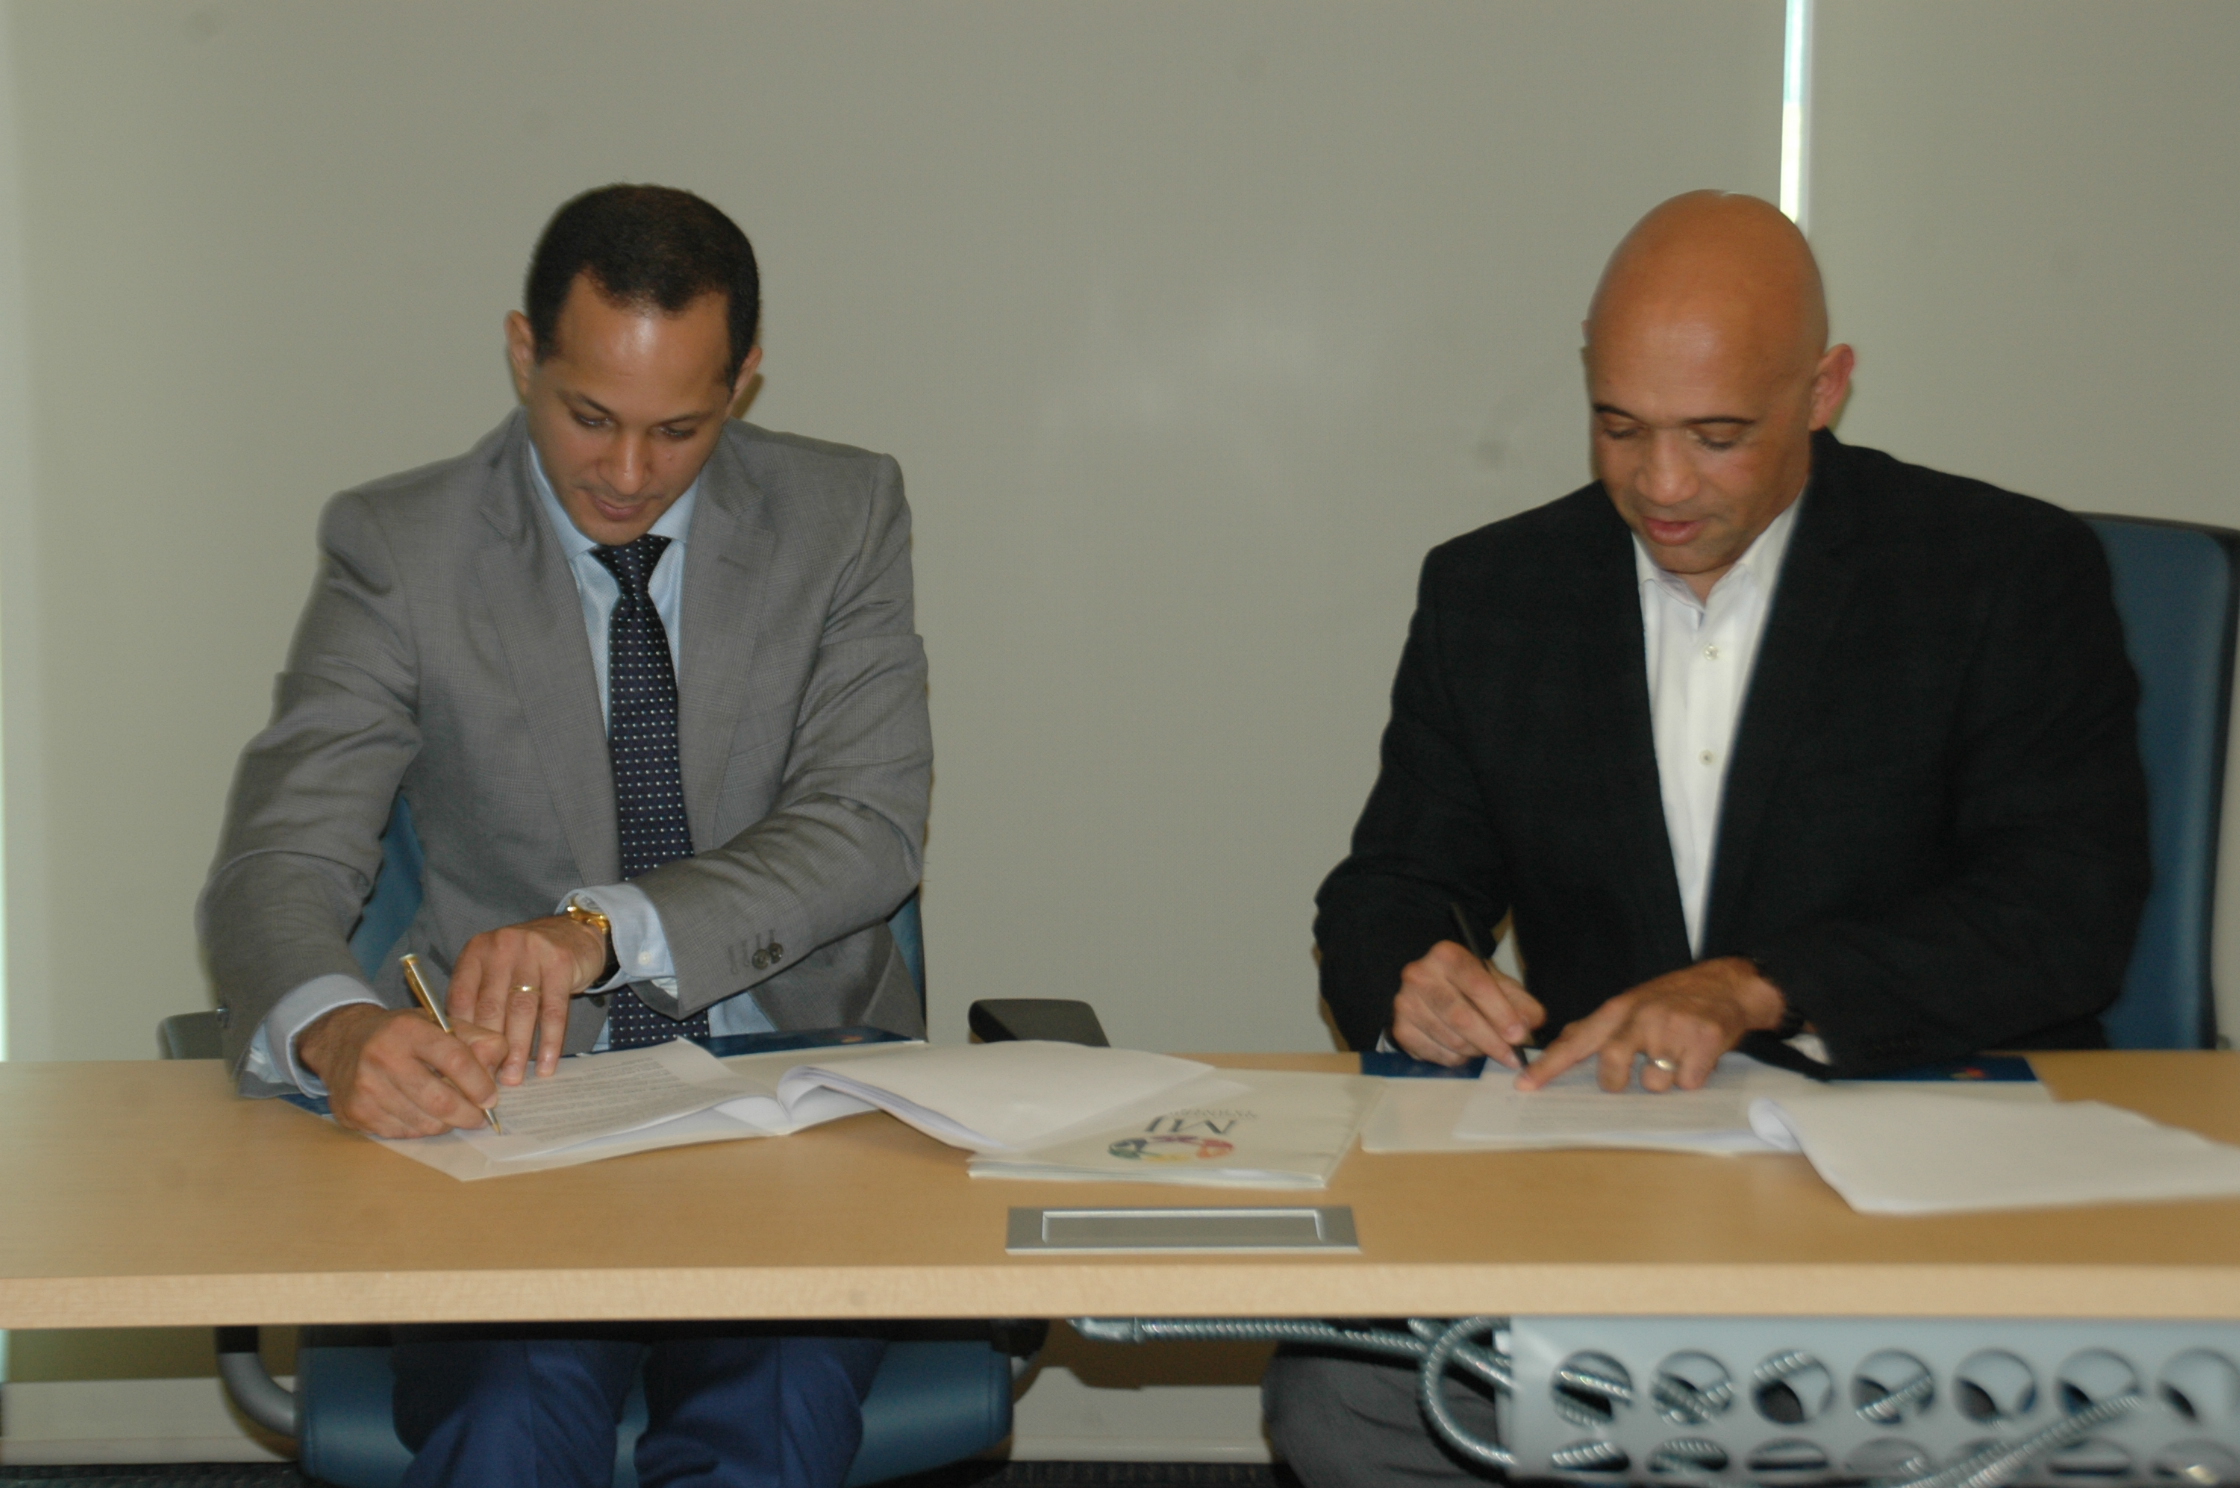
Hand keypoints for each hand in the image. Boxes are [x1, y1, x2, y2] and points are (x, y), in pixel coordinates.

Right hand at [297, 1004, 506, 1137]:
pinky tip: (422, 1114)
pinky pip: (403, 1133)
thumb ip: (474, 1038)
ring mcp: (365, 1087)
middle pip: (439, 1100)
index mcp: (408, 1029)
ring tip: (451, 1114)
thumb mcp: (438, 1023)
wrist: (343, 1043)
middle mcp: (382, 1057)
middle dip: (468, 1114)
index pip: (454, 1059)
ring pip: (423, 1122)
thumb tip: (500, 1057)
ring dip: (446, 1123)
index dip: (479, 1083)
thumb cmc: (402, 1035)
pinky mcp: (355, 1112)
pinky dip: (420, 1128)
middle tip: (479, 1117)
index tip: (491, 1098)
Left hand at [447, 915, 610, 1083]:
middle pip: (490, 1007)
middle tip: (486, 1081)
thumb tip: (466, 1053)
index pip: (461, 998)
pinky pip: (553, 1010)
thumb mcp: (497, 970)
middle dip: (488, 1049)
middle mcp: (500, 948)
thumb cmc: (529, 962)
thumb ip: (479, 1000)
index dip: (461, 1037)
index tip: (463, 1068)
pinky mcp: (560, 962)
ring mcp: (531, 952)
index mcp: (476, 952)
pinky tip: (548, 1064)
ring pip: (521, 1011)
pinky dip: (550, 1041)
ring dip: (518, 1050)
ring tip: (514, 1078)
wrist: (576, 933)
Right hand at [1390, 939, 1547, 1068]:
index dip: (1500, 1013)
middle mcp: (1419, 975)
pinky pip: (1436, 1055)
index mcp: (1446, 955)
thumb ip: (1521, 1002)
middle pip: (1460, 1016)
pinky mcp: (1401, 1029)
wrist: (1434, 988)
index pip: (1476, 984)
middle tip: (1512, 1056)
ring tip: (1488, 1047)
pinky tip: (1465, 1049)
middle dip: (1491, 1041)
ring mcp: (1405, 1003)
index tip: (1518, 1035)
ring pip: (1450, 1039)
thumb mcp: (1499, 985)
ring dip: (1476, 1051)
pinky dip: (1457, 1059)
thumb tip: (1530, 1023)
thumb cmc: (1470, 986)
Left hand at [1515, 956, 1785, 1092]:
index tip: (1524, 1085)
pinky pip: (1688, 1083)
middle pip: (1612, 1066)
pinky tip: (1698, 1056)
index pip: (1576, 1041)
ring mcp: (1673, 1028)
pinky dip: (1693, 1077)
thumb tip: (1564, 1044)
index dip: (1549, 1065)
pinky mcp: (1704, 1040)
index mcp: (1618, 1010)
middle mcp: (1641, 1016)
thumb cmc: (1675, 999)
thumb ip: (1602, 1027)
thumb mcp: (1633, 1003)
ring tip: (1677, 1056)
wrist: (1729, 984)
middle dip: (1619, 1082)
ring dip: (1665, 1079)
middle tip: (1636, 1071)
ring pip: (1654, 1083)